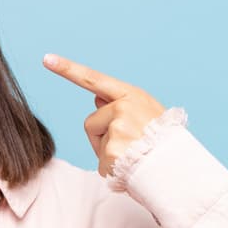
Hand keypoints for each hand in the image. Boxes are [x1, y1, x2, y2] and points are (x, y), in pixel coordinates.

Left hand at [43, 53, 166, 177]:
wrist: (180, 168)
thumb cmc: (164, 141)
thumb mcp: (146, 113)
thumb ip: (120, 104)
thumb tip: (95, 96)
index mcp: (132, 95)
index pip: (94, 79)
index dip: (68, 69)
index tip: (46, 59)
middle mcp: (123, 107)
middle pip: (91, 121)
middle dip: (102, 135)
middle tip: (130, 144)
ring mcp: (118, 129)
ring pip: (96, 142)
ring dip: (108, 152)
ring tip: (134, 155)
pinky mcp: (112, 151)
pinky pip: (101, 162)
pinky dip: (112, 168)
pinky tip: (131, 166)